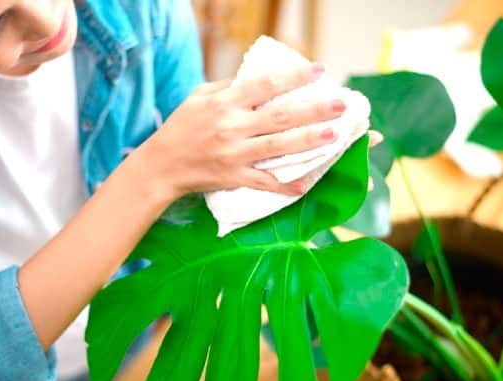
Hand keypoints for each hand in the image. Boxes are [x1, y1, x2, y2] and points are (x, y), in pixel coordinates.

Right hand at [137, 64, 348, 200]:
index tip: (320, 71)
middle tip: (341, 104)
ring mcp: (234, 154)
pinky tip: (304, 185)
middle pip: (280, 116)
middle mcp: (232, 127)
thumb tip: (262, 78)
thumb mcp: (200, 96)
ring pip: (278, 147)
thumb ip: (230, 87)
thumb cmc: (182, 126)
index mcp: (226, 102)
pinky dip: (283, 185)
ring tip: (335, 135)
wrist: (161, 165)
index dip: (294, 77)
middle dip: (313, 110)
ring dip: (308, 141)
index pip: (266, 85)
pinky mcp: (232, 177)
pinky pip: (262, 182)